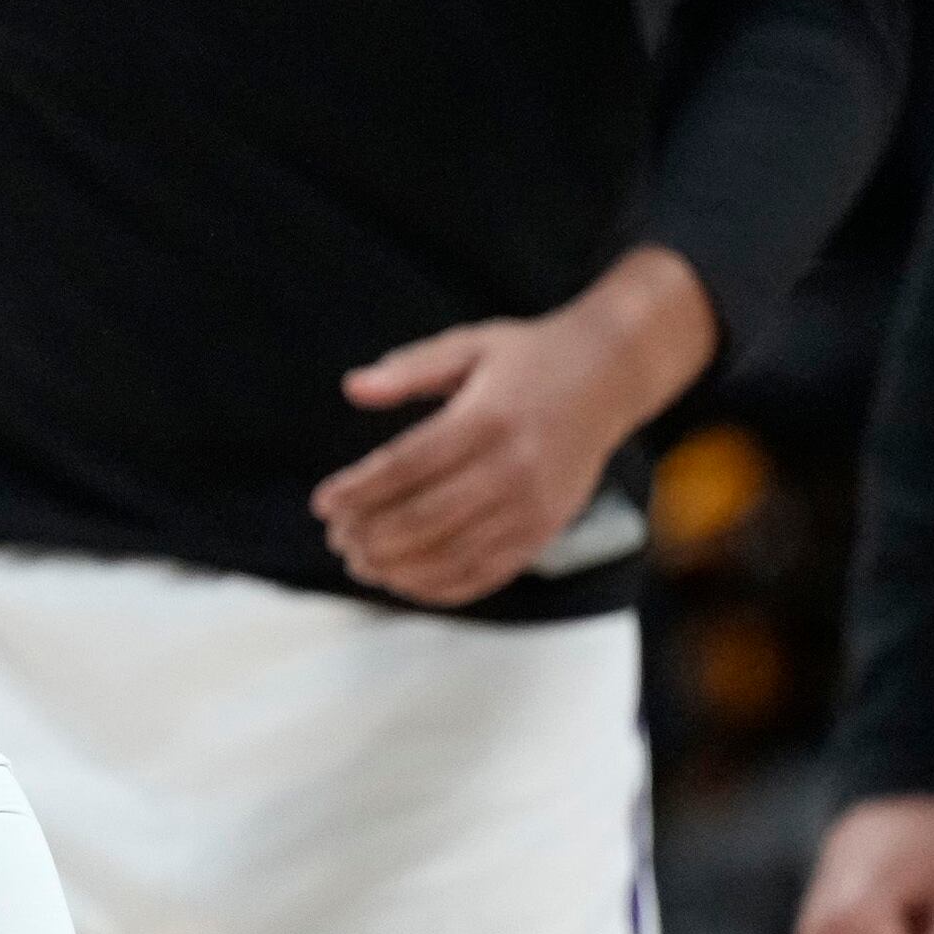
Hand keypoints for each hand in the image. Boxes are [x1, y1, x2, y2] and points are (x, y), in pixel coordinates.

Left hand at [312, 247, 716, 607]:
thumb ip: (410, 370)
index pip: (407, 467)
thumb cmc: (529, 360)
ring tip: (359, 562)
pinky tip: (403, 581)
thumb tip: (352, 388)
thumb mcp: (470, 346)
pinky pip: (486, 574)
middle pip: (424, 519)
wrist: (610, 377)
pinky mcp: (545, 531)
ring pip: (452, 555)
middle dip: (370, 536)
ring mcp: (532, 506)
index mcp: (487, 420)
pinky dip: (440, 587)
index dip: (359, 491)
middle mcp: (513, 468)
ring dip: (396, 568)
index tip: (323, 504)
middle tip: (336, 538)